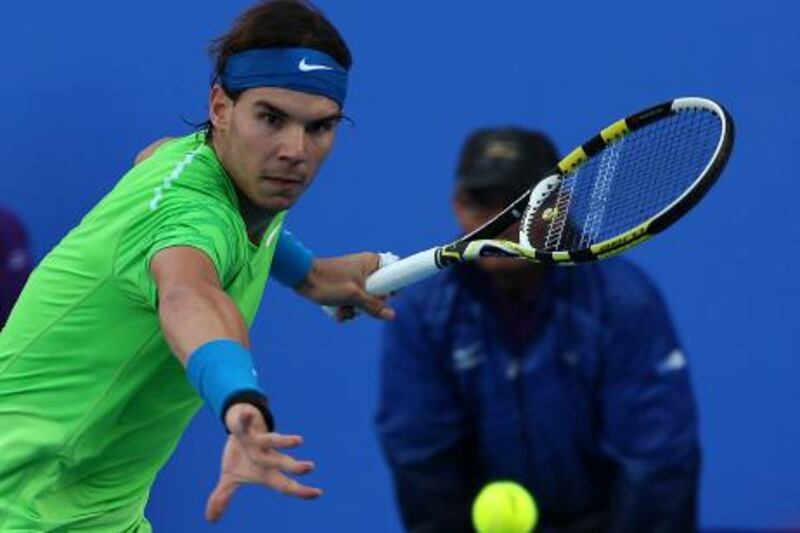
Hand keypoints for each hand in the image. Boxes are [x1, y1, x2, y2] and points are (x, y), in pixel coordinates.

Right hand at [205, 404, 321, 521]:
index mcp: (265, 471)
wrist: (240, 425)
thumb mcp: (231, 477)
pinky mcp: (246, 428)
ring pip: (272, 441)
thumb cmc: (242, 454)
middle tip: (310, 467)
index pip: (285, 484)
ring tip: (300, 440)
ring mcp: (257, 441)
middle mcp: (265, 456)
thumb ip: (224, 498)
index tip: (318, 492)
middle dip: (294, 467)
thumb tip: (210, 520)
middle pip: (281, 463)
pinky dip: (244, 418)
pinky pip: (244, 424)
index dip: (300, 491)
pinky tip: (247, 413)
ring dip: (284, 441)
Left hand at [295, 253, 394, 320]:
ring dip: (356, 309)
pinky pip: (355, 301)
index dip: (391, 288)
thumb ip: (373, 306)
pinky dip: (347, 308)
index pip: (395, 273)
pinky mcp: (346, 287)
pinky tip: (337, 310)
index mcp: (371, 263)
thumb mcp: (354, 296)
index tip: (382, 297)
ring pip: (366, 300)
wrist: (302, 279)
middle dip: (369, 304)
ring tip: (343, 308)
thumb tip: (391, 315)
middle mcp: (366, 269)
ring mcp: (356, 279)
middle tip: (358, 304)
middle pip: (381, 292)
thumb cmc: (328, 282)